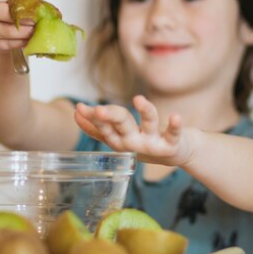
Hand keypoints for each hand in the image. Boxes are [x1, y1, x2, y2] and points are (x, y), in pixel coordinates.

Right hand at [73, 95, 192, 165]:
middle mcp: (134, 143)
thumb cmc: (142, 141)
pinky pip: (173, 134)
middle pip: (121, 125)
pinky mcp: (171, 144)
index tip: (79, 107)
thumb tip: (76, 113)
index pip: (104, 127)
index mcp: (119, 140)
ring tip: (140, 99)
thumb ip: (97, 127)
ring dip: (145, 112)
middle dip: (110, 117)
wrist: (175, 154)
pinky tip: (176, 116)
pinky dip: (175, 126)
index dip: (92, 118)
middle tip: (98, 110)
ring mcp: (153, 144)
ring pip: (148, 125)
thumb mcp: (118, 136)